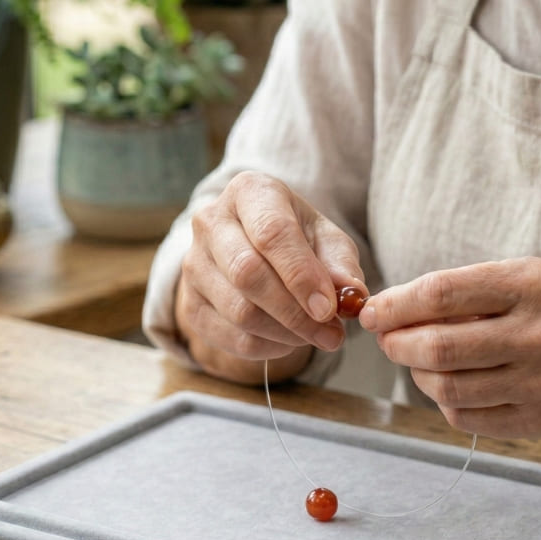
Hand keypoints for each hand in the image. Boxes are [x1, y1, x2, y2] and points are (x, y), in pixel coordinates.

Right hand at [176, 171, 366, 381]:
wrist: (254, 249)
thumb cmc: (297, 239)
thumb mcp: (326, 240)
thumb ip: (341, 265)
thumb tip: (351, 295)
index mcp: (249, 192)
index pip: (271, 234)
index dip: (301, 276)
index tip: (329, 309)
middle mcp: (211, 222)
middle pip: (247, 274)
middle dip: (295, 312)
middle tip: (332, 334)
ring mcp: (194, 264)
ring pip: (238, 311)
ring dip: (285, 334)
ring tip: (316, 337)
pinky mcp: (189, 303)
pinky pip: (229, 337)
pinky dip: (267, 347)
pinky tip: (289, 340)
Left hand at [358, 257, 540, 438]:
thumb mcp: (533, 275)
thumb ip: (470, 290)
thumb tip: (396, 309)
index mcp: (531, 286)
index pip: (442, 293)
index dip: (395, 304)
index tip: (372, 311)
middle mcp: (536, 335)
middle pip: (437, 348)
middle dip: (397, 344)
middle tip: (388, 339)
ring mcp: (539, 383)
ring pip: (446, 388)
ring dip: (417, 374)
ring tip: (420, 360)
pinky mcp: (538, 420)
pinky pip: (467, 417)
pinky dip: (446, 401)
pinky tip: (453, 383)